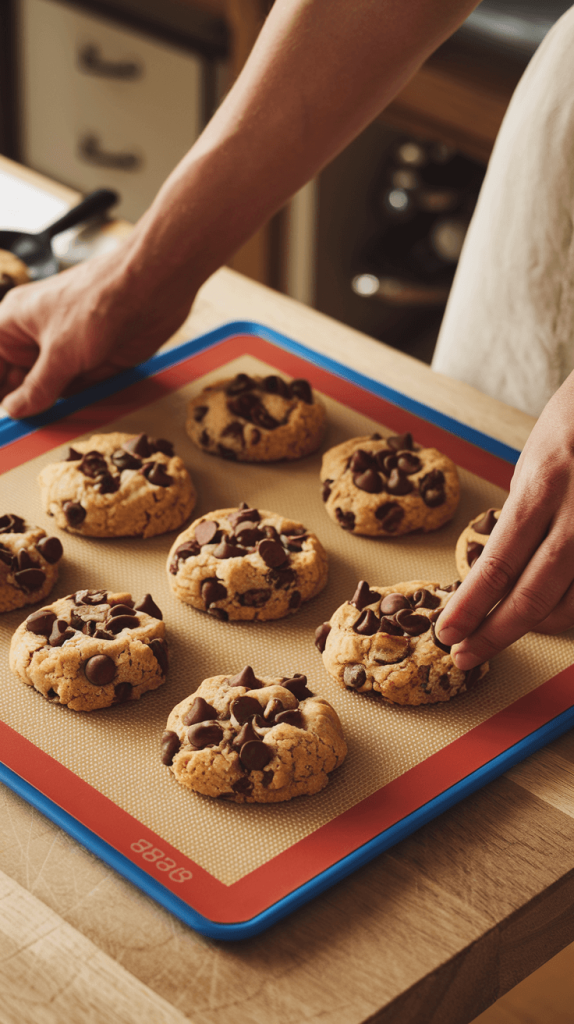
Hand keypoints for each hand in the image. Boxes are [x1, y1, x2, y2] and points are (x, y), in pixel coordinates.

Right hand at [0, 245, 192, 418]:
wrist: (151, 288)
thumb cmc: (99, 302)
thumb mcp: (60, 354)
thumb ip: (37, 388)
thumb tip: (14, 410)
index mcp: (14, 323)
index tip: (2, 414)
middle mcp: (37, 337)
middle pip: (18, 381)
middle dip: (26, 401)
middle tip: (27, 423)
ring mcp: (66, 351)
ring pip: (50, 390)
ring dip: (57, 401)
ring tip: (65, 402)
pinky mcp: (93, 362)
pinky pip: (79, 389)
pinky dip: (83, 397)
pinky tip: (89, 389)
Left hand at [436, 370, 573, 667]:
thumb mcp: (536, 459)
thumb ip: (522, 513)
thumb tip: (494, 569)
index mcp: (544, 484)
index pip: (499, 561)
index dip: (471, 605)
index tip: (447, 631)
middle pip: (534, 592)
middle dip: (495, 632)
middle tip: (465, 654)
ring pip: (573, 603)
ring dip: (536, 625)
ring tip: (505, 627)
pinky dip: (570, 607)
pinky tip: (550, 609)